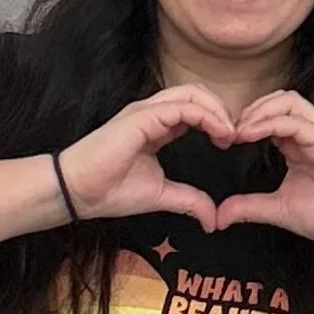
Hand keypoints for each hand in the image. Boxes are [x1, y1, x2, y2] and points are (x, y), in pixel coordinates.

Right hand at [57, 83, 239, 232]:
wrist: (77, 193)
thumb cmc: (109, 191)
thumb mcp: (161, 195)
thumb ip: (189, 200)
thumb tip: (213, 219)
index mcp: (157, 126)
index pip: (195, 109)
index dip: (217, 121)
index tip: (231, 143)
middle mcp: (152, 113)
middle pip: (197, 94)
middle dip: (222, 110)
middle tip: (237, 136)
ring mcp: (146, 111)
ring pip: (192, 94)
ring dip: (217, 110)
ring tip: (230, 134)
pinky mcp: (141, 117)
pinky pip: (182, 107)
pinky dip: (206, 115)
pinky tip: (218, 133)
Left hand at [212, 91, 313, 247]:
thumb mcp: (278, 209)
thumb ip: (249, 207)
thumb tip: (219, 215)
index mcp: (300, 146)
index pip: (274, 115)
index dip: (247, 121)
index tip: (225, 139)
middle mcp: (312, 136)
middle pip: (282, 99)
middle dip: (252, 108)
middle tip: (229, 130)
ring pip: (291, 102)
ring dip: (260, 111)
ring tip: (240, 130)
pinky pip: (299, 124)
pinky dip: (271, 124)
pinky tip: (251, 136)